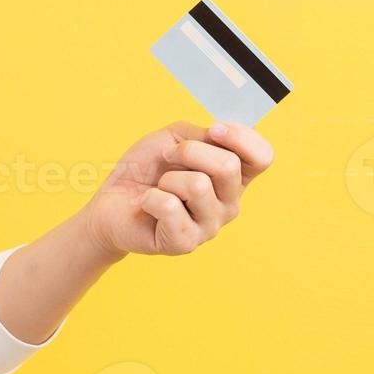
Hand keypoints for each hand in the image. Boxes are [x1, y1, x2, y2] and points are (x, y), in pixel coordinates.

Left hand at [81, 121, 274, 257]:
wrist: (111, 202)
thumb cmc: (146, 170)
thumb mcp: (174, 137)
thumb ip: (202, 134)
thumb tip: (217, 138)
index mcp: (233, 178)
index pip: (263, 157)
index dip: (241, 137)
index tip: (213, 130)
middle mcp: (229, 204)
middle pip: (228, 166)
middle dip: (188, 151)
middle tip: (168, 159)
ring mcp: (210, 226)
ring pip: (197, 185)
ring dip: (167, 178)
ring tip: (159, 188)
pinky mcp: (185, 243)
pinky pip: (170, 206)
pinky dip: (151, 197)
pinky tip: (149, 206)